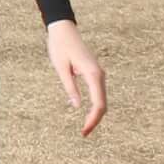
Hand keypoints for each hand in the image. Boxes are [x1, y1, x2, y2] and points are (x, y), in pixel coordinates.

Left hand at [45, 20, 106, 136]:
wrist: (64, 29)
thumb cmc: (60, 46)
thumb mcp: (61, 68)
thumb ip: (70, 87)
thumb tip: (77, 106)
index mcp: (93, 74)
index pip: (98, 103)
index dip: (93, 119)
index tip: (84, 131)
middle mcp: (99, 75)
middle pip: (103, 104)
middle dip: (95, 120)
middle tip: (83, 134)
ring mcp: (98, 74)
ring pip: (102, 99)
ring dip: (95, 114)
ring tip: (85, 128)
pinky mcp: (94, 73)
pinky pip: (98, 93)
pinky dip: (95, 106)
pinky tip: (88, 114)